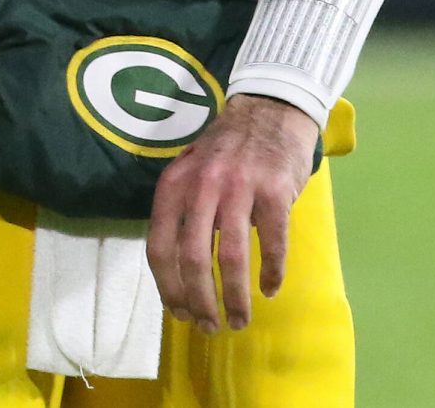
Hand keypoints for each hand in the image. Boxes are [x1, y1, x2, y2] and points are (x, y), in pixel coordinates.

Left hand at [147, 95, 318, 332]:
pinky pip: (272, 243)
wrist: (271, 108)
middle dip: (200, 302)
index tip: (180, 313)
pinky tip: (271, 289)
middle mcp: (202, 186)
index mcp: (174, 185)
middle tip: (210, 326)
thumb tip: (178, 276)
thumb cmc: (227, 149)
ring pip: (230, 258)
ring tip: (240, 320)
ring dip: (235, 298)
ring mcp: (239, 187)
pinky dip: (272, 273)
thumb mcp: (191, 172)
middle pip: (192, 260)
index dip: (168, 288)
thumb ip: (181, 213)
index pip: (159, 247)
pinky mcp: (274, 191)